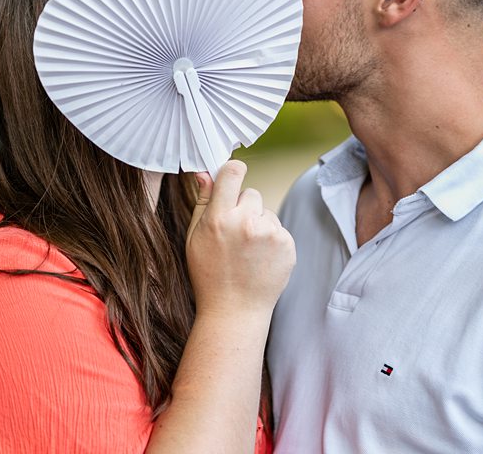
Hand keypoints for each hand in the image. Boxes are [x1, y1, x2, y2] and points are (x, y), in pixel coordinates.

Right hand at [185, 160, 295, 318]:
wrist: (235, 310)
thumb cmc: (209, 275)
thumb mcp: (195, 238)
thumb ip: (202, 202)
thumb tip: (204, 172)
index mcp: (219, 218)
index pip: (232, 173)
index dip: (233, 171)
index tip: (233, 175)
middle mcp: (246, 222)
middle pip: (251, 193)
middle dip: (244, 207)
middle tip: (235, 233)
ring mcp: (269, 234)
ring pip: (266, 212)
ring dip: (259, 224)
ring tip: (247, 252)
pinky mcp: (287, 245)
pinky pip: (279, 229)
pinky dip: (272, 240)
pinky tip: (259, 259)